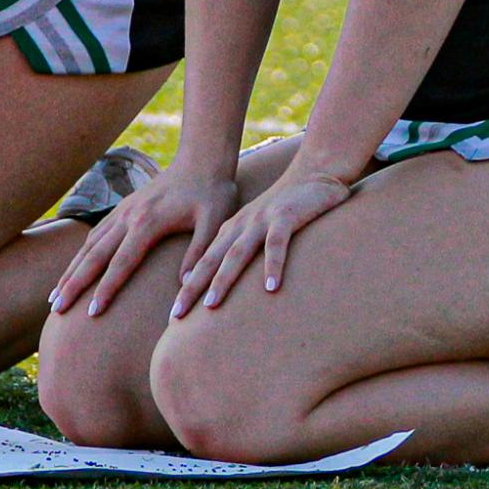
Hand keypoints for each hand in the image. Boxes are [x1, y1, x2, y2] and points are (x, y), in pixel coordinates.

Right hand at [51, 170, 237, 319]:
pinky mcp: (124, 208)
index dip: (106, 288)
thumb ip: (199, 252)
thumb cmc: (213, 192)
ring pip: (89, 244)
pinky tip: (73, 269)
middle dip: (74, 283)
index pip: (122, 262)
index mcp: (148, 222)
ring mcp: (123, 211)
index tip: (92, 312)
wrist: (203, 159)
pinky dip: (80, 254)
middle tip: (57, 310)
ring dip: (70, 271)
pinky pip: (95, 234)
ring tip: (54, 297)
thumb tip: (185, 287)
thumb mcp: (215, 222)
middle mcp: (128, 217)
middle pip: (94, 255)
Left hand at [179, 168, 354, 313]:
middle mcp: (241, 225)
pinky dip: (273, 264)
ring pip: (237, 253)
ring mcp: (262, 220)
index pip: (204, 263)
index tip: (174, 316)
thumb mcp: (259, 228)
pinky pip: (277, 243)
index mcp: (232, 230)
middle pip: (211, 260)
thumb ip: (245, 250)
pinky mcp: (286, 216)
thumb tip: (233, 285)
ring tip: (211, 305)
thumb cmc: (288, 208)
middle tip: (176, 316)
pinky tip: (271, 287)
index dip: (188, 288)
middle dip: (191, 288)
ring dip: (223, 278)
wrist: (314, 172)